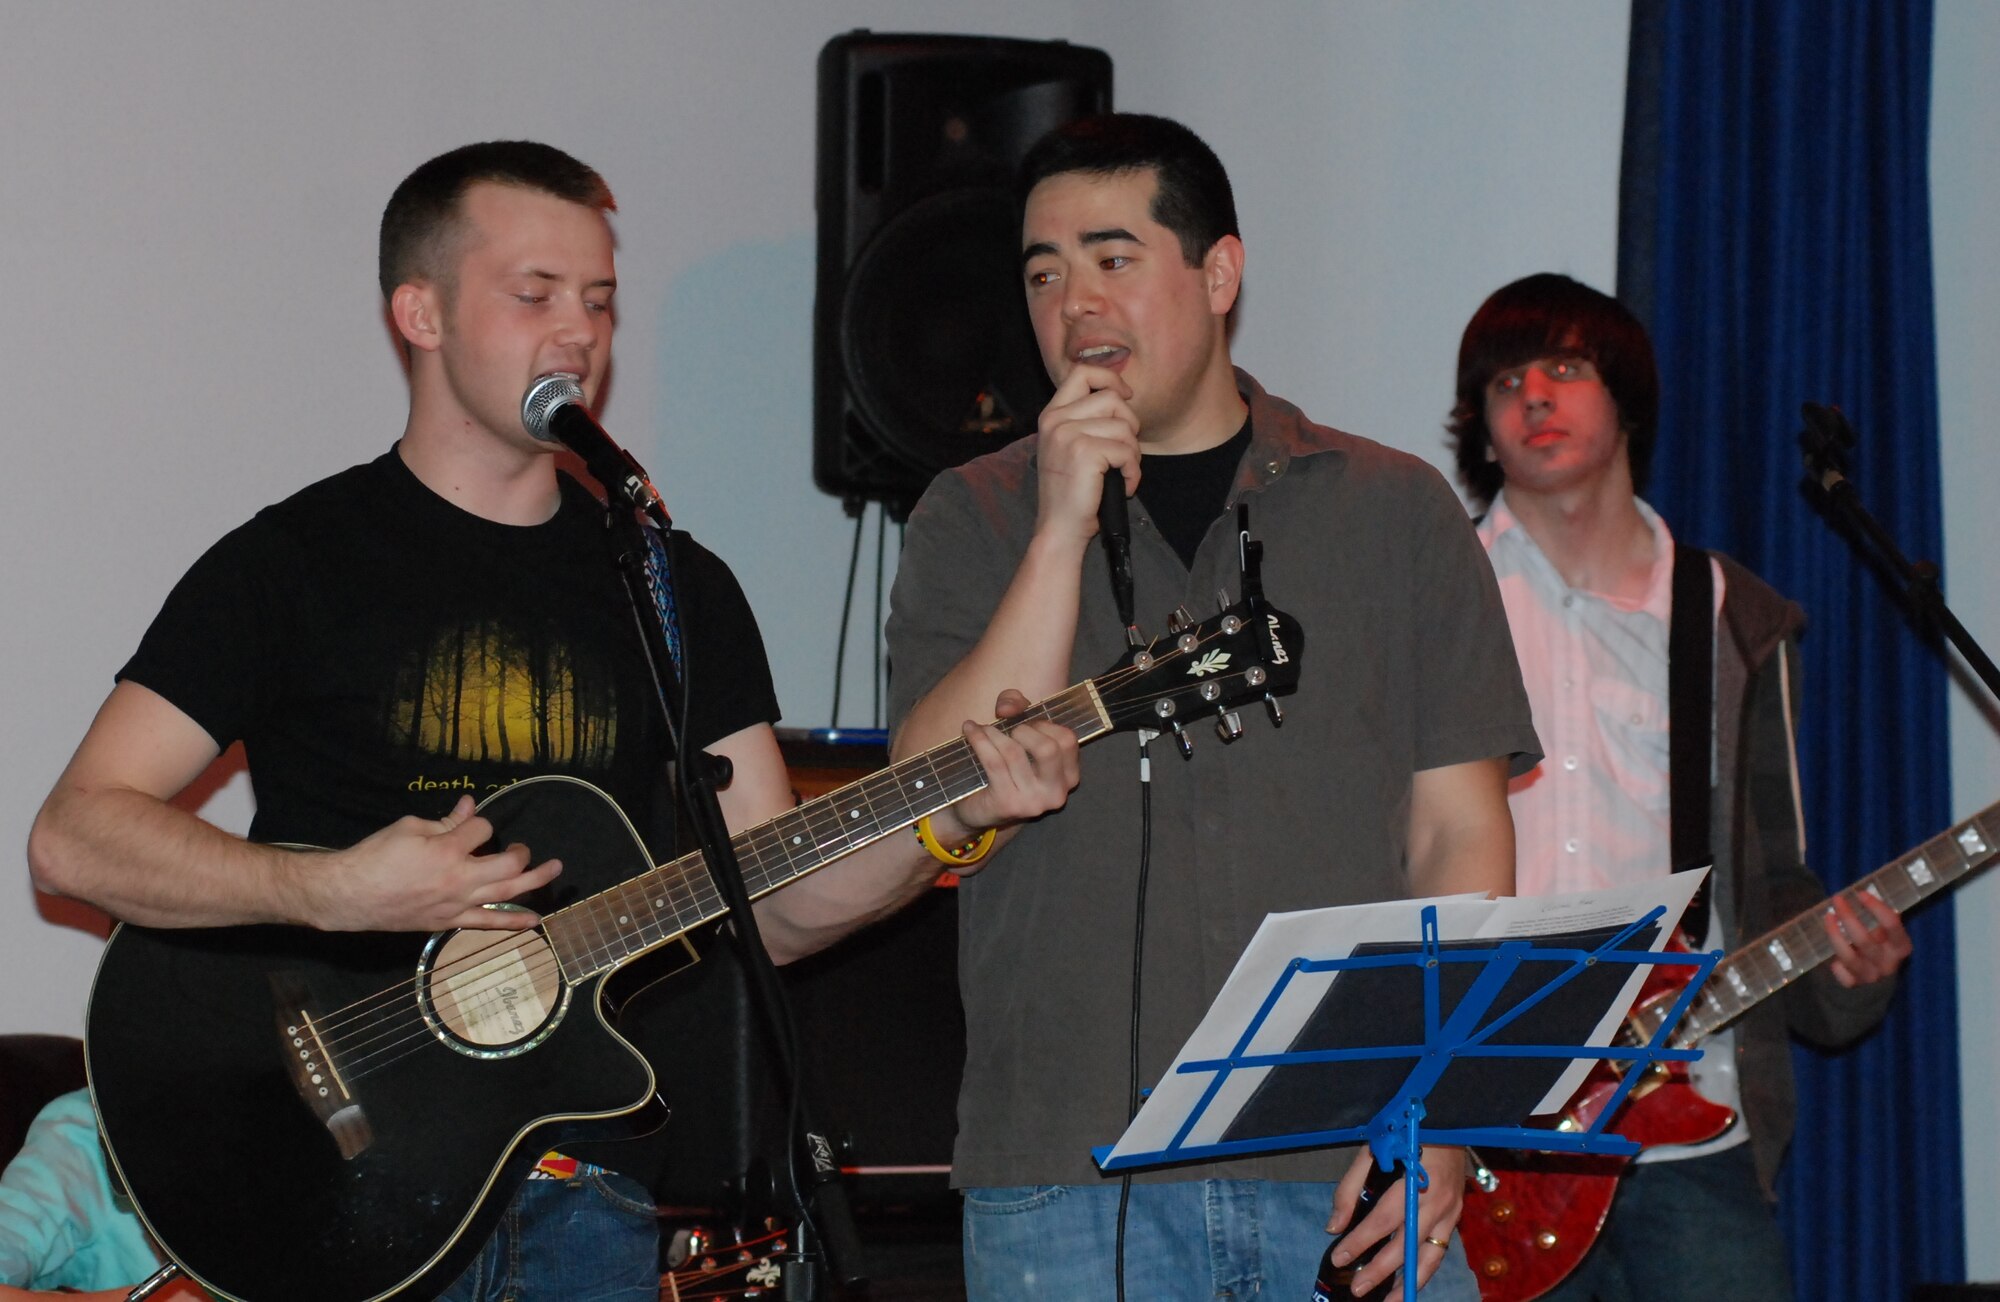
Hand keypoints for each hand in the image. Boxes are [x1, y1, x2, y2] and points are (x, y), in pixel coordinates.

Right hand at [305, 795, 561, 931]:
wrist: (350, 895)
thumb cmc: (375, 857)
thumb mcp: (409, 828)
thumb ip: (445, 820)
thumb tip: (470, 805)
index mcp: (447, 850)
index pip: (481, 830)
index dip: (479, 823)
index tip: (469, 823)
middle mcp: (459, 879)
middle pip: (507, 864)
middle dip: (521, 853)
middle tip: (526, 848)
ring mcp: (456, 904)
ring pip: (506, 894)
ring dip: (534, 881)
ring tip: (555, 870)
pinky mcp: (448, 922)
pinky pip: (487, 924)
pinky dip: (512, 923)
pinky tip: (534, 921)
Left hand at [931, 690, 1080, 875]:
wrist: (978, 809)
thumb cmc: (1006, 768)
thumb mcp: (1019, 733)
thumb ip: (1019, 707)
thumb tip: (1006, 709)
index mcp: (1069, 776)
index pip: (1068, 740)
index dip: (1045, 724)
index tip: (1026, 723)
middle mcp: (1056, 792)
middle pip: (1049, 748)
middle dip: (1024, 730)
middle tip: (1008, 730)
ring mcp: (1033, 802)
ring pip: (1014, 753)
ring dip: (993, 733)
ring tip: (981, 728)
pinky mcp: (1008, 804)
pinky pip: (993, 763)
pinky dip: (979, 741)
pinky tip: (970, 730)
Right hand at [1033, 363, 1140, 546]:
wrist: (1060, 528)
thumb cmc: (1072, 492)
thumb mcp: (1069, 446)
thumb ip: (1085, 419)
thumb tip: (1121, 396)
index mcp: (1051, 415)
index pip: (1082, 372)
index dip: (1110, 378)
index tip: (1125, 397)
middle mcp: (1055, 420)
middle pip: (1111, 398)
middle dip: (1130, 424)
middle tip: (1126, 451)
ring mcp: (1068, 435)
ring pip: (1124, 427)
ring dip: (1133, 453)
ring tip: (1122, 472)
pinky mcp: (1085, 452)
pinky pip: (1127, 451)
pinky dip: (1133, 472)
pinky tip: (1124, 486)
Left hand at [1326, 1146, 1466, 1294]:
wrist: (1449, 1120)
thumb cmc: (1405, 1132)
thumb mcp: (1372, 1151)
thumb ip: (1350, 1189)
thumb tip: (1334, 1227)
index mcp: (1414, 1182)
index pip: (1383, 1221)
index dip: (1360, 1242)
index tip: (1339, 1258)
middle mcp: (1437, 1202)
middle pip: (1406, 1245)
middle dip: (1380, 1271)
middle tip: (1357, 1288)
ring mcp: (1451, 1212)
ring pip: (1430, 1258)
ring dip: (1409, 1284)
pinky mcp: (1457, 1216)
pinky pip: (1439, 1251)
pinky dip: (1423, 1270)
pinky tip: (1409, 1283)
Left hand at [1823, 888, 1910, 986]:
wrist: (1880, 976)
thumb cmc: (1881, 943)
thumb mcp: (1886, 931)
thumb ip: (1879, 917)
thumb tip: (1864, 890)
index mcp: (1901, 947)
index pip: (1892, 925)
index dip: (1876, 908)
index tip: (1860, 893)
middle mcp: (1889, 963)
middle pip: (1865, 940)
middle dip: (1848, 918)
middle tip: (1837, 900)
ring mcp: (1872, 975)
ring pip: (1849, 957)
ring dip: (1835, 936)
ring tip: (1827, 917)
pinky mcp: (1856, 984)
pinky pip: (1843, 977)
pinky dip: (1836, 966)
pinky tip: (1831, 957)